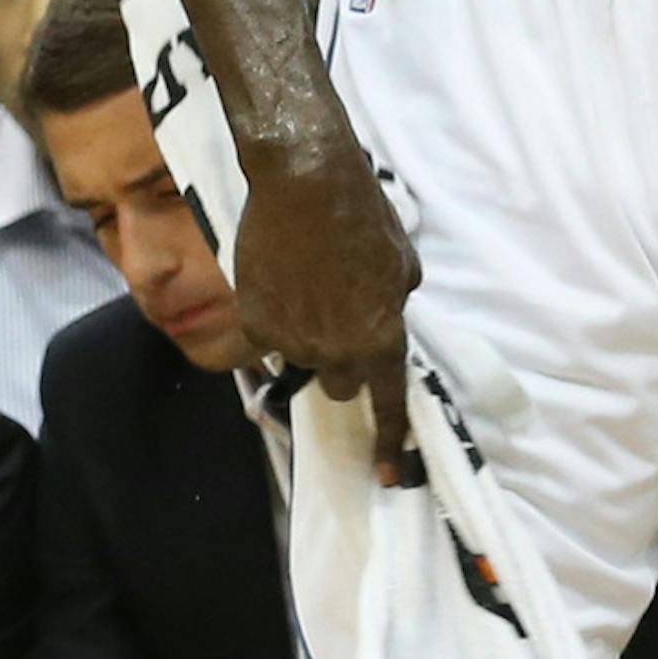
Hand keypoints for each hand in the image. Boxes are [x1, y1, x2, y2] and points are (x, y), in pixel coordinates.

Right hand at [233, 131, 418, 471]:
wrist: (304, 181)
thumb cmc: (364, 214)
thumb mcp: (403, 263)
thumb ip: (395, 302)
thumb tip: (386, 310)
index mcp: (381, 339)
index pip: (390, 404)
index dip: (390, 444)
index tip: (388, 477)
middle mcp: (337, 351)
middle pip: (342, 386)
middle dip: (345, 364)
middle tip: (341, 321)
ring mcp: (291, 341)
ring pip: (303, 362)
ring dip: (307, 338)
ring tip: (307, 287)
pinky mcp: (254, 324)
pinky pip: (264, 342)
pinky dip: (270, 324)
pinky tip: (276, 288)